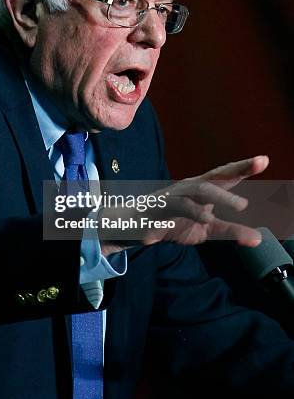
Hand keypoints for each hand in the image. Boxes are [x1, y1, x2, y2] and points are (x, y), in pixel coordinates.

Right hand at [100, 155, 267, 255]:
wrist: (135, 226)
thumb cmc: (173, 222)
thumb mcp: (207, 229)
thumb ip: (230, 231)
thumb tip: (258, 238)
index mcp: (202, 189)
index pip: (226, 176)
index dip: (244, 167)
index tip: (264, 160)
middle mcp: (190, 187)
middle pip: (216, 176)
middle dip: (237, 169)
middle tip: (259, 164)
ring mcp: (175, 195)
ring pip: (200, 190)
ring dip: (222, 197)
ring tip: (242, 206)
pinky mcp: (161, 208)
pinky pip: (180, 208)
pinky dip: (195, 211)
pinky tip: (207, 217)